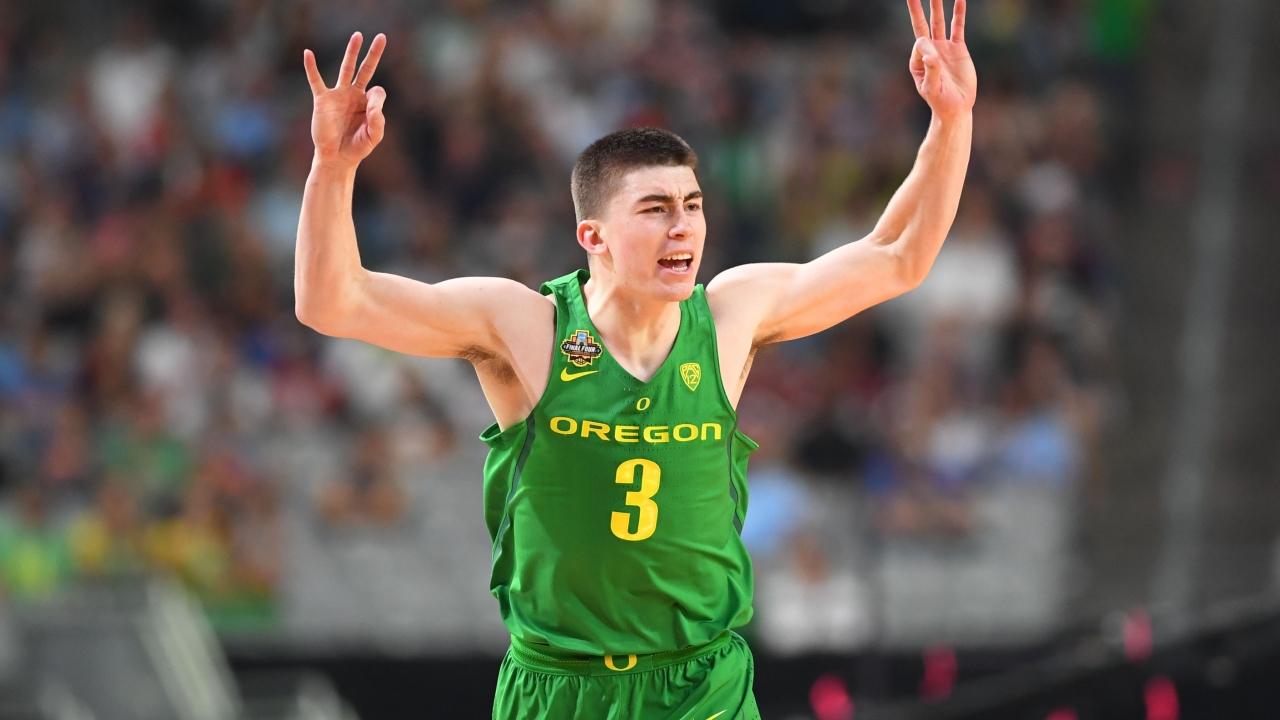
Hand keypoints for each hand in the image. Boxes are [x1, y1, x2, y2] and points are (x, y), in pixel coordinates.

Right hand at [303, 32, 387, 168]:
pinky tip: (308, 54)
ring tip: (358, 36)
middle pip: (365, 69)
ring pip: (346, 68)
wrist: (336, 158)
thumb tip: (373, 99)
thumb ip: (377, 120)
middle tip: (382, 37)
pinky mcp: (323, 100)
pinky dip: (311, 67)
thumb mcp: (373, 136)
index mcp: (367, 104)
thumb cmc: (357, 147)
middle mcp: (354, 95)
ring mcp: (338, 95)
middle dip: (373, 54)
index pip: (377, 91)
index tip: (371, 114)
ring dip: (352, 52)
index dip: (376, 101)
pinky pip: (316, 80)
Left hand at [906, 0, 976, 119]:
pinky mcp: (957, 48)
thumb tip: (931, 54)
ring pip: (939, 22)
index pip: (919, 43)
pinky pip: (957, 27)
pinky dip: (958, 13)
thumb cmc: (941, 100)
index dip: (927, 46)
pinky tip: (959, 0)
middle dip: (918, 8)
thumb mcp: (932, 88)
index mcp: (917, 61)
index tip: (935, 59)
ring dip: (937, 6)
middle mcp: (928, 51)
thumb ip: (931, 70)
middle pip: (922, 24)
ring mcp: (943, 47)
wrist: (957, 107)